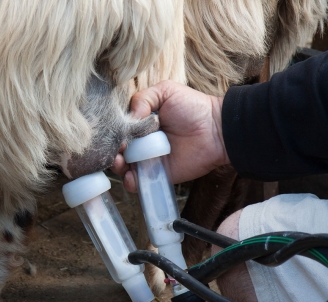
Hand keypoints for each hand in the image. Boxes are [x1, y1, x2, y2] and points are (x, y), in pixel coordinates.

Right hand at [110, 80, 227, 191]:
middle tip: (118, 149)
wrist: (215, 130)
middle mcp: (141, 142)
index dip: (112, 132)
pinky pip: (137, 183)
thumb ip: (142, 99)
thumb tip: (128, 118)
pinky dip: (130, 182)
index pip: (117, 130)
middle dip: (111, 150)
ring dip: (117, 166)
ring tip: (121, 161)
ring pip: (123, 168)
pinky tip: (131, 175)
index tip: (114, 133)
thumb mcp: (165, 91)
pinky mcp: (156, 175)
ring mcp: (147, 160)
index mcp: (140, 123)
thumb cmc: (192, 108)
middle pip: (117, 150)